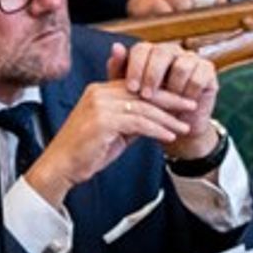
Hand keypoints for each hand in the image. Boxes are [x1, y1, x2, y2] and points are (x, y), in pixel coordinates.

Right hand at [24, 79, 190, 207]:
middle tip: (190, 106)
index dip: (162, 92)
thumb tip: (156, 119)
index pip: (137, 85)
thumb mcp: (114, 132)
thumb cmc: (85, 152)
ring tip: (183, 127)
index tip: (181, 100)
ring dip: (167, 118)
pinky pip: (138, 122)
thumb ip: (132, 121)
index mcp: (100, 90)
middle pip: (143, 92)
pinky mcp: (103, 120)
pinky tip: (168, 136)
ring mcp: (100, 105)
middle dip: (171, 100)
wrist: (62, 167)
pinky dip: (156, 130)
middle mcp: (99, 92)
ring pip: (144, 108)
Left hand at [111, 39, 220, 160]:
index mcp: (151, 53)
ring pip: (181, 65)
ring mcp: (192, 59)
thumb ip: (120, 71)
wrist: (175, 130)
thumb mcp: (131, 93)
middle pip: (161, 52)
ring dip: (172, 88)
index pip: (142, 49)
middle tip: (146, 96)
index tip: (131, 88)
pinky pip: (198, 77)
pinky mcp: (207, 71)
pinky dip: (189, 93)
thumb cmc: (150, 109)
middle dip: (152, 76)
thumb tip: (116, 47)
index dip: (136, 67)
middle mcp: (172, 52)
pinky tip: (184, 104)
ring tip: (166, 104)